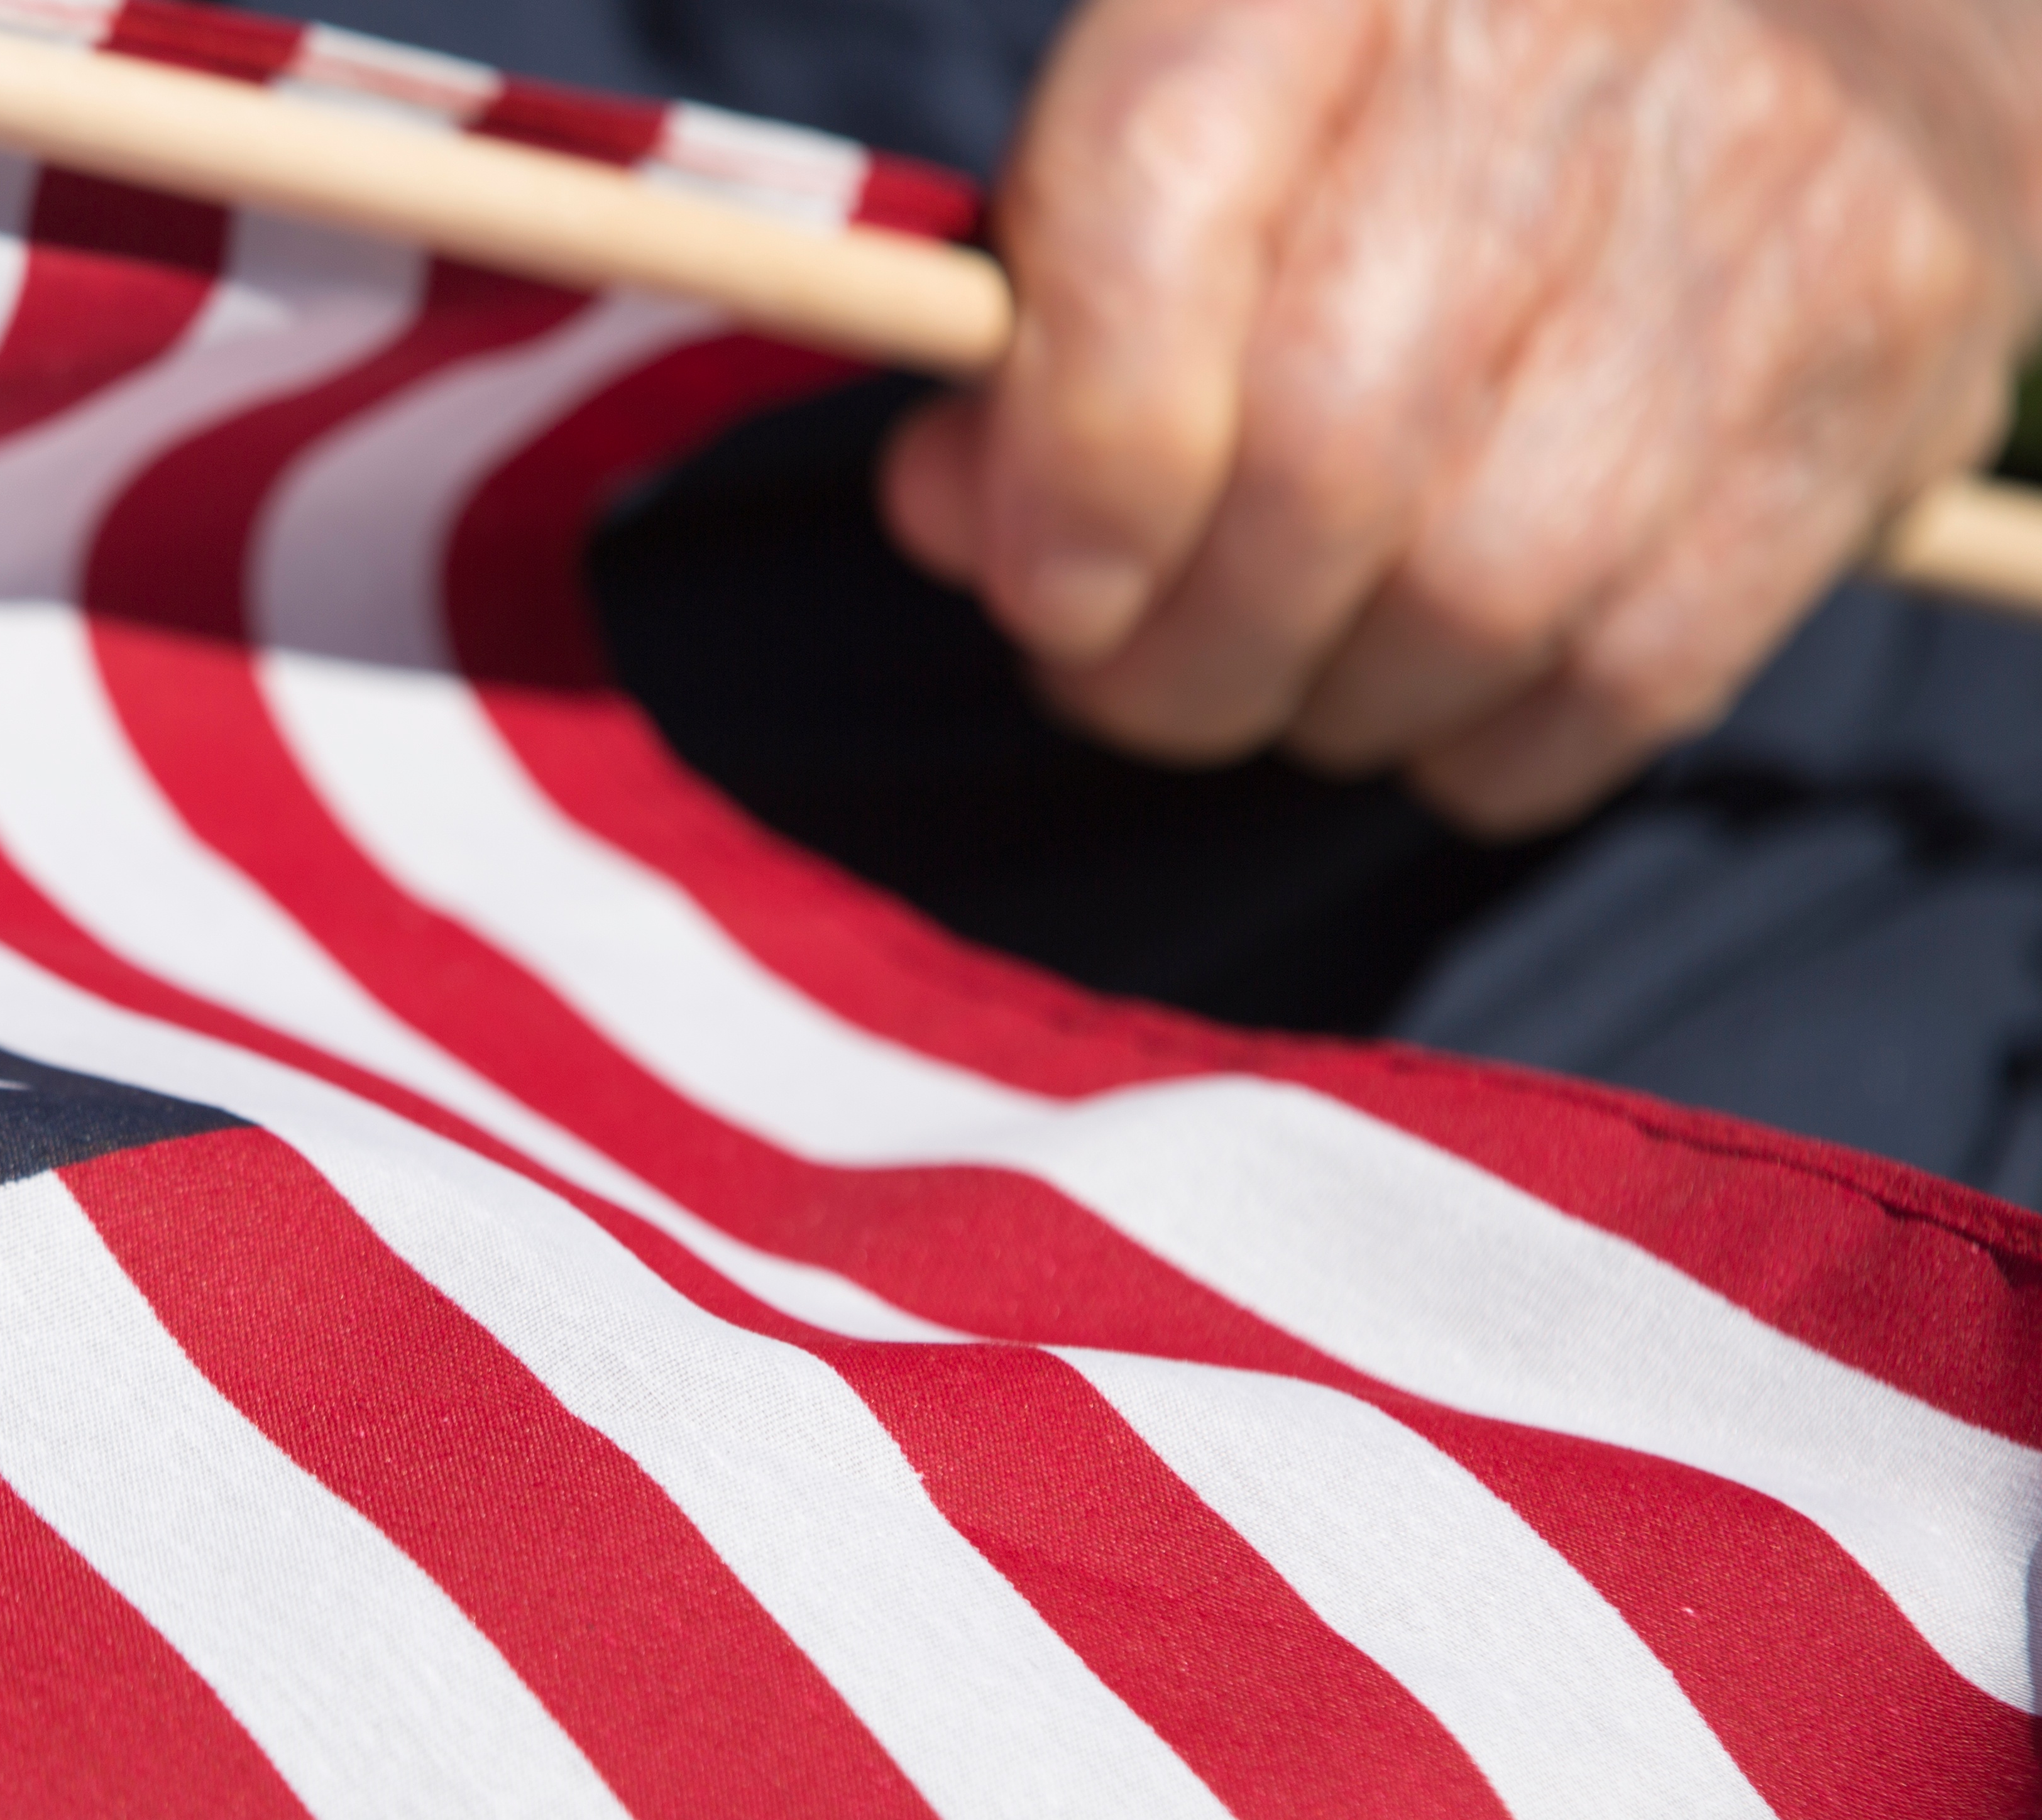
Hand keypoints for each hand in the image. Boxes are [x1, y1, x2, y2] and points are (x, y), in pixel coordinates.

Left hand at [880, 0, 2041, 835]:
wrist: (1826, 2)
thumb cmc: (1429, 84)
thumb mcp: (1202, 116)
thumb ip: (1048, 308)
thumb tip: (951, 515)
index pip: (1150, 228)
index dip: (1071, 470)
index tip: (1038, 587)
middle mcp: (1553, 65)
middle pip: (1313, 461)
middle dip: (1171, 651)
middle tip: (1122, 674)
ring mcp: (1742, 222)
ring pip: (1467, 603)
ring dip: (1324, 701)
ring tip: (1284, 662)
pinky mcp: (1872, 372)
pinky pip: (1625, 676)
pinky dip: (1485, 742)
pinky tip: (1437, 682)